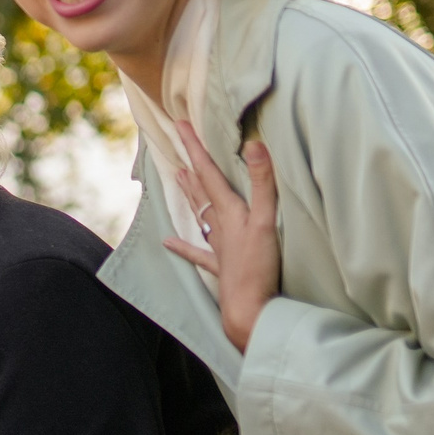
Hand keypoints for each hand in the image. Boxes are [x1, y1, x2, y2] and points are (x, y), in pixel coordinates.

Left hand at [161, 121, 279, 353]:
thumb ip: (263, 183)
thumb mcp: (266, 220)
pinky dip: (184, 247)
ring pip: (201, 213)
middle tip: (178, 143)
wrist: (248, 310)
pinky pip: (199, 253)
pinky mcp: (221, 268)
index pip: (208, 171)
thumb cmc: (258, 267)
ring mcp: (218, 247)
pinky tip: (168, 243)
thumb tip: (254, 145)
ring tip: (178, 176)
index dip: (196, 147)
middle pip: (201, 188)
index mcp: (228, 211)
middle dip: (192, 163)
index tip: (181, 124)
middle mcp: (219, 225)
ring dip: (191, 194)